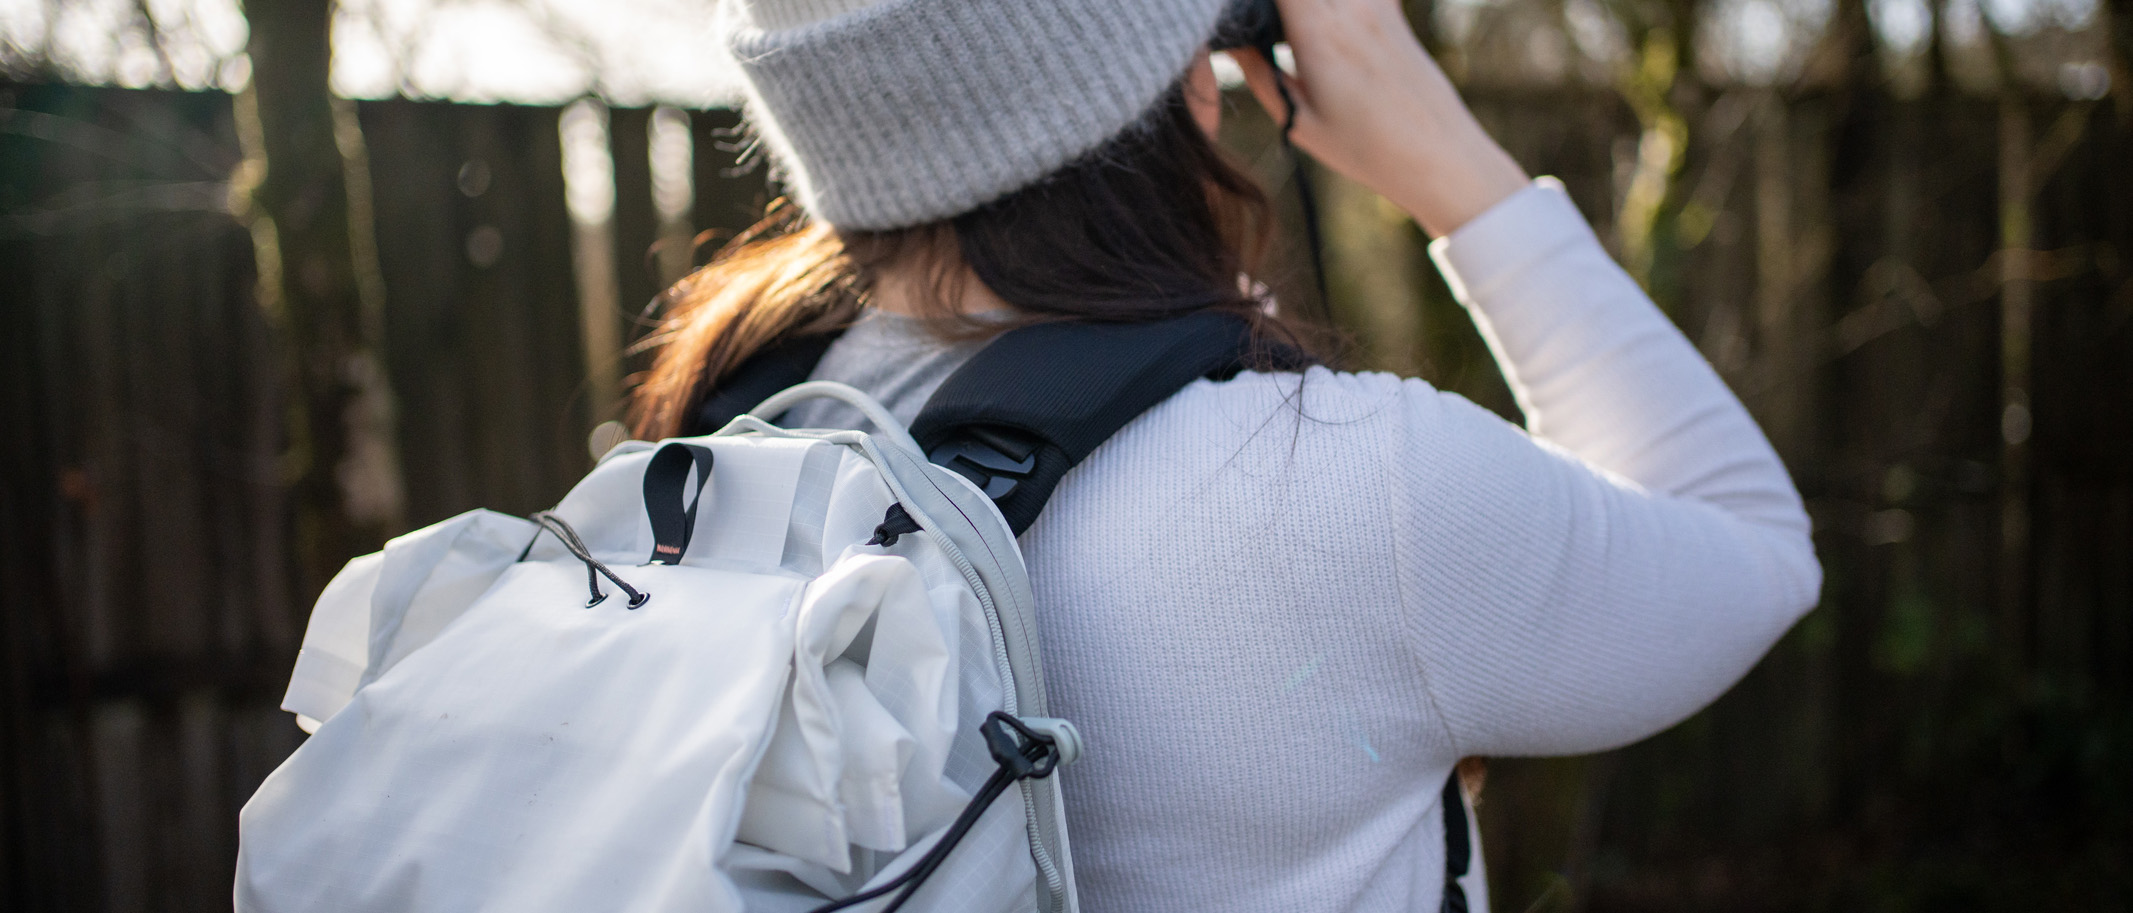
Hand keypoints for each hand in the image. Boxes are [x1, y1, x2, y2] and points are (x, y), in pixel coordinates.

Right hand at [1231, 0, 1528, 237]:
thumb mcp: (1299, 122)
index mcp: (1319, 32)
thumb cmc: (1368, 149)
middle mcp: (1351, 7)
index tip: (1246, 15)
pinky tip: (1326, 30)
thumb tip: (1231, 42)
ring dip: (1306, 9)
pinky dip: (1334, 9)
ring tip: (1298, 38)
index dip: (1254, 1)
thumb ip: (1259, 75)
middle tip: (1267, 26)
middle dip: (1281, 6)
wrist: (1441, 156)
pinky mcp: (1394, 10)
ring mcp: (1378, 4)